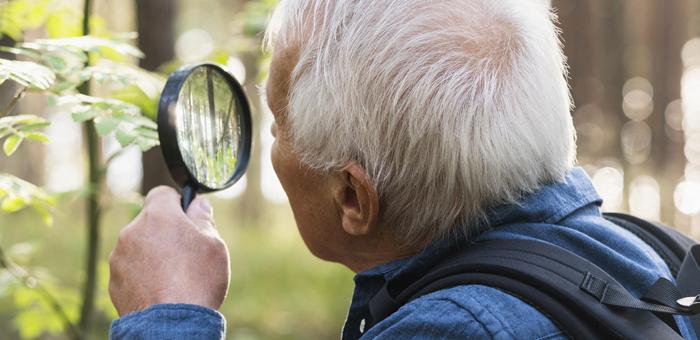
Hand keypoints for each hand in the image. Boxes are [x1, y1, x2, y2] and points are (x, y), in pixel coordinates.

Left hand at [109, 186, 229, 315]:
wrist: (172, 324)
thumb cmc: (197, 281)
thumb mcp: (214, 244)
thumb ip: (203, 219)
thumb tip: (198, 204)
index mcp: (158, 216)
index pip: (162, 193)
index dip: (176, 203)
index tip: (187, 218)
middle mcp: (132, 231)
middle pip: (149, 222)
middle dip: (165, 232)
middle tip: (185, 252)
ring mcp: (119, 258)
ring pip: (138, 246)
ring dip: (152, 254)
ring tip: (173, 276)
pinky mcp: (113, 282)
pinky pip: (130, 270)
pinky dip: (142, 275)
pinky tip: (160, 289)